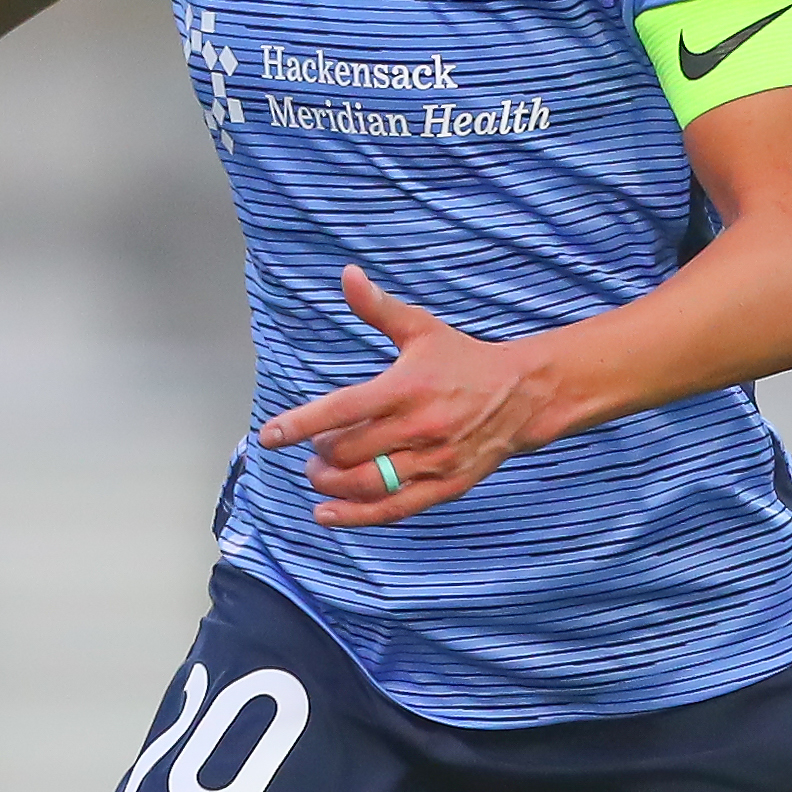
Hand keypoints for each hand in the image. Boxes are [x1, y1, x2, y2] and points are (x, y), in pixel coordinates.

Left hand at [256, 266, 566, 527]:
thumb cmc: (463, 360)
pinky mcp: (444, 486)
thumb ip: (378, 308)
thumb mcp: (421, 329)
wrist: (521, 396)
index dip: (301, 424)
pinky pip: (393, 508)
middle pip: (348, 452)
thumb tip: (347, 275)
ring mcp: (432, 460)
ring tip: (318, 474)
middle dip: (319, 455)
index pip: (342, 409)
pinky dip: (356, 516)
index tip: (270, 436)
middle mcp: (417, 427)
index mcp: (405, 387)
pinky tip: (327, 514)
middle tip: (312, 450)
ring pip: (367, 483)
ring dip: (331, 483)